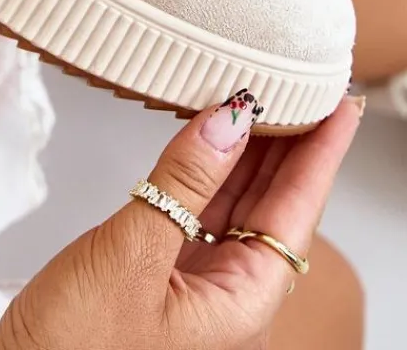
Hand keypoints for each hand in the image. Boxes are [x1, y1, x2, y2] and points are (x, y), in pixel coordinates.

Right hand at [0, 92, 362, 349]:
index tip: (338, 105)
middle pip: (274, 208)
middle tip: (304, 86)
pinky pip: (199, 212)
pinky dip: (207, 170)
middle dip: (291, 146)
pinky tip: (208, 138)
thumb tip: (229, 118)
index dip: (319, 155)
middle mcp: (227, 297)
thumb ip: (184, 182)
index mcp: (239, 305)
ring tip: (264, 97)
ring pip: (237, 207)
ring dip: (249, 153)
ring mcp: (193, 287)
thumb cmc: (72, 345)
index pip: (296, 214)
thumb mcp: (133, 254)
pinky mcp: (158, 274)